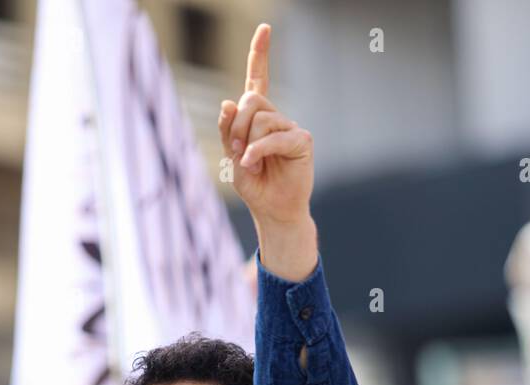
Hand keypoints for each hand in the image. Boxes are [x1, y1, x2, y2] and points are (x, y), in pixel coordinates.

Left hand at [218, 24, 316, 280]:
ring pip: (262, 117)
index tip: (265, 28)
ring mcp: (290, 127)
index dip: (260, 53)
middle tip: (236, 150)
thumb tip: (228, 102)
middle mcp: (275, 118)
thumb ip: (228, 130)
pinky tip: (253, 164)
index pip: (258, 79)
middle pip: (252, 99)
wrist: (272, 210)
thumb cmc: (253, 184)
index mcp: (257, 117)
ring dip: (247, 142)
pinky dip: (259, 151)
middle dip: (237, 125)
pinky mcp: (301, 141)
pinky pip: (275, 136)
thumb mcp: (231, 156)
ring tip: (249, 163)